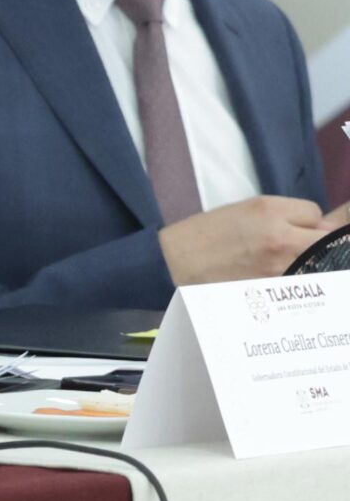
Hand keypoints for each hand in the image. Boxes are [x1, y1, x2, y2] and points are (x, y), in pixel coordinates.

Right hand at [161, 195, 343, 284]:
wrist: (173, 265)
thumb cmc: (205, 235)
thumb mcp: (244, 209)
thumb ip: (283, 213)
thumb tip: (318, 226)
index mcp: (270, 212)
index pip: (316, 214)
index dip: (305, 220)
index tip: (292, 226)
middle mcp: (281, 239)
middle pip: (326, 240)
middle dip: (316, 242)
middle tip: (294, 246)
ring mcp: (280, 268)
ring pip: (318, 263)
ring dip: (307, 262)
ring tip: (279, 263)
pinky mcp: (274, 291)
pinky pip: (301, 283)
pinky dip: (294, 280)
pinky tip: (273, 278)